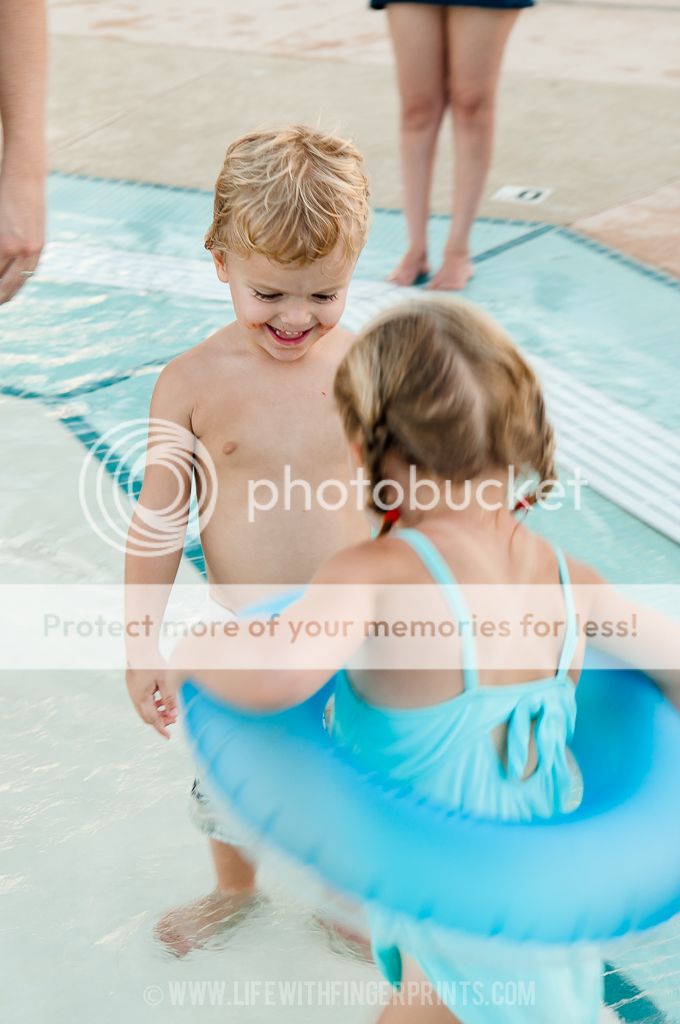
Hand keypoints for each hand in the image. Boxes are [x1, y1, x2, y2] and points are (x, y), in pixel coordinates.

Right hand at [0, 169, 44, 303]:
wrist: (26, 174)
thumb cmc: (23, 195)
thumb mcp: (29, 223)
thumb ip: (24, 242)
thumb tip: (11, 255)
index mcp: (37, 250)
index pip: (21, 279)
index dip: (9, 292)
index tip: (1, 299)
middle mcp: (29, 253)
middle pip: (9, 285)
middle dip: (0, 296)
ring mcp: (16, 249)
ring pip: (0, 277)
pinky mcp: (5, 244)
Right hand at [125, 661, 177, 739]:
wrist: (139, 648)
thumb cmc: (153, 662)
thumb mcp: (165, 680)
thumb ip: (169, 698)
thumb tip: (174, 715)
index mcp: (141, 698)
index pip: (152, 719)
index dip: (161, 729)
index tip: (169, 737)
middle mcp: (135, 698)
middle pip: (147, 717)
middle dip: (160, 721)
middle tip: (173, 720)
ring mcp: (133, 693)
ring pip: (145, 709)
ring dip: (157, 712)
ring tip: (169, 710)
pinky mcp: (134, 687)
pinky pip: (143, 701)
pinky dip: (153, 704)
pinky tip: (161, 700)